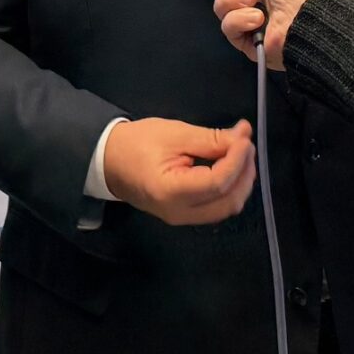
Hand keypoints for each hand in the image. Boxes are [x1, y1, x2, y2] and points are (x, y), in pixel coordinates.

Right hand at [99, 116, 255, 224]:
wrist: (108, 161)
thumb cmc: (136, 143)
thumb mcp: (174, 134)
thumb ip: (210, 139)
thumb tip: (242, 137)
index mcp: (171, 191)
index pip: (217, 182)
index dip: (237, 160)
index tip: (244, 138)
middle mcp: (179, 212)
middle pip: (228, 201)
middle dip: (244, 172)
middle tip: (245, 143)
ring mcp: (183, 218)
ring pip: (226, 208)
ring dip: (240, 181)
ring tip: (241, 154)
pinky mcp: (185, 216)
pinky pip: (217, 207)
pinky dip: (230, 188)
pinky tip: (231, 167)